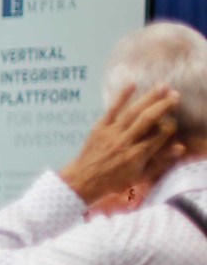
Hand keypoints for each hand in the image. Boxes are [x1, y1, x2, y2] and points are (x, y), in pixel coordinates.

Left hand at [58, 83, 182, 205]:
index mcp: (137, 155)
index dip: (169, 127)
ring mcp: (112, 133)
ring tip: (164, 86)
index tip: (172, 122)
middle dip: (164, 106)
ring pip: (133, 112)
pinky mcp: (99, 128)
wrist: (83, 180)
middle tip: (176, 97)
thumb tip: (180, 148)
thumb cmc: (113, 180)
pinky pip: (111, 109)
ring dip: (149, 97)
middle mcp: (126, 142)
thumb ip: (160, 162)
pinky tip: (132, 83)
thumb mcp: (139, 176)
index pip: (160, 135)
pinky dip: (121, 96)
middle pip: (148, 119)